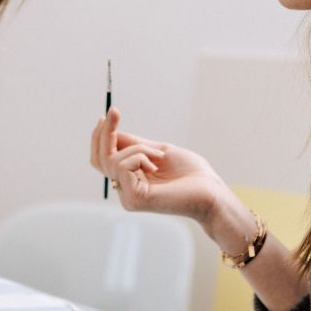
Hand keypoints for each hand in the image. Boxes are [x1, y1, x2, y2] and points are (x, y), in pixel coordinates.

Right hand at [90, 107, 225, 222]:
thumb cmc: (191, 173)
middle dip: (104, 134)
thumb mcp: (158, 150)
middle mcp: (125, 190)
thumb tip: (111, 131)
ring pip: (112, 160)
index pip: (103, 159)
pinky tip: (157, 166)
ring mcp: (128, 196)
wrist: (210, 191)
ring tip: (159, 156)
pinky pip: (123, 166)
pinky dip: (140, 156)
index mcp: (130, 180)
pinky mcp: (134, 198)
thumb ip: (134, 145)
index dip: (102, 136)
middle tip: (114, 112)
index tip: (111, 113)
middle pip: (99, 159)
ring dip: (137, 148)